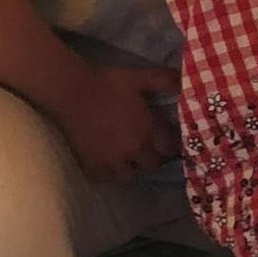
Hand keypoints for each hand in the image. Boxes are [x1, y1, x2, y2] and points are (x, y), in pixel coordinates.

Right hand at [54, 64, 180, 184]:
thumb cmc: (107, 83)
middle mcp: (135, 150)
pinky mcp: (94, 166)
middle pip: (153, 164)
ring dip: (132, 168)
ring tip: (126, 158)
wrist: (72, 92)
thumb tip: (185, 80)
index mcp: (149, 129)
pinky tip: (108, 162)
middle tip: (146, 147)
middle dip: (152, 156)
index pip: (170, 147)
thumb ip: (164, 80)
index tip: (166, 139)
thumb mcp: (139, 77)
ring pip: (131, 175)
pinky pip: (108, 178)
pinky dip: (110, 172)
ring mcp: (113, 161)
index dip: (170, 143)